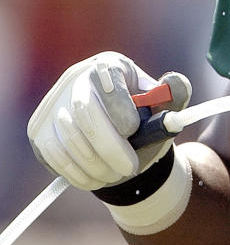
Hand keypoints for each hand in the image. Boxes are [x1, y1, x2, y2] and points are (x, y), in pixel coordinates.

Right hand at [27, 52, 190, 190]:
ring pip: (67, 136)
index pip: (106, 78)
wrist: (120, 141)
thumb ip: (175, 95)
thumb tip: (173, 85)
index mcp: (108, 65)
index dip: (118, 107)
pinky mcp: (39, 129)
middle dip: (108, 145)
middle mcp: (75, 78)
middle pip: (83, 110)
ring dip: (95, 163)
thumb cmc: (146, 119)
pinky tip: (95, 179)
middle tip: (129, 168)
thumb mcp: (166, 106)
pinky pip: (52, 152)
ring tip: (117, 175)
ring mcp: (53, 104)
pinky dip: (75, 171)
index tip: (134, 131)